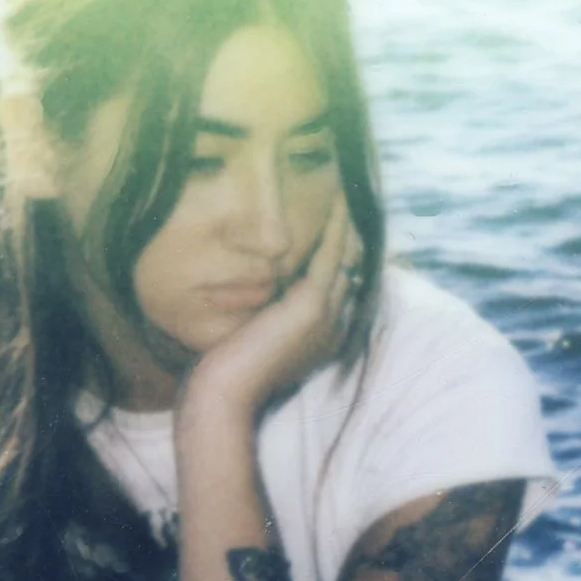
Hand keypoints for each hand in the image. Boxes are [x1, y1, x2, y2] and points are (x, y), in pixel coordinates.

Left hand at [180, 194, 362, 426]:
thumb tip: (265, 302)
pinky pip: (330, 254)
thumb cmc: (230, 373)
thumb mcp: (255, 341)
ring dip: (348, 220)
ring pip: (346, 257)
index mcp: (324, 337)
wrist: (226, 394)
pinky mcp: (313, 305)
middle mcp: (334, 326)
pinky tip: (337, 198)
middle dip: (352, 233)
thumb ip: (269, 321)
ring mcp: (328, 316)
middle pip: (351, 268)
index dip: (344, 254)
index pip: (341, 287)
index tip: (342, 223)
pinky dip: (336, 225)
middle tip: (354, 195)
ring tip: (349, 187)